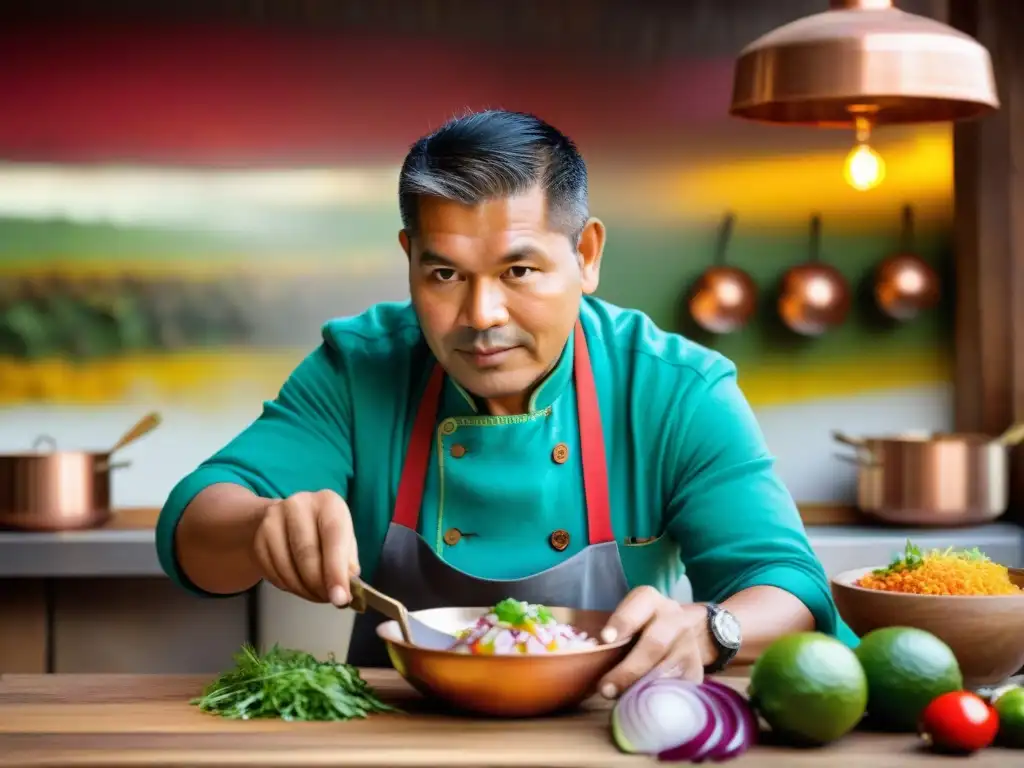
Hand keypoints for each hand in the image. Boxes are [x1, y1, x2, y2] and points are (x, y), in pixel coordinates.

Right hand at [252, 489, 359, 605]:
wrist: (288, 519)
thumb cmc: (324, 532)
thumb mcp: (344, 540)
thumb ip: (348, 562)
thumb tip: (346, 587)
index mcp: (328, 502)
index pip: (333, 538)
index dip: (336, 571)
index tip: (340, 599)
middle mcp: (299, 504)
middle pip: (307, 554)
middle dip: (319, 585)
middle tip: (328, 600)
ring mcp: (274, 519)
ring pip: (287, 566)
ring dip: (303, 590)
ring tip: (315, 594)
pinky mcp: (258, 537)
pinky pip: (271, 572)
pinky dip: (287, 586)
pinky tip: (297, 585)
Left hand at [597, 586, 714, 697]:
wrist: (685, 632)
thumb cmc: (642, 628)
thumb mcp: (630, 620)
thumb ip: (614, 637)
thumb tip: (590, 663)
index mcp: (651, 601)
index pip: (638, 606)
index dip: (622, 622)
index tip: (605, 639)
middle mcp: (674, 618)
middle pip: (654, 643)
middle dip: (628, 669)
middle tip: (606, 688)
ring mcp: (689, 645)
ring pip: (666, 669)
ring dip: (642, 688)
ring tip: (622, 701)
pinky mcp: (696, 670)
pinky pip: (677, 688)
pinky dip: (658, 699)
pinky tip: (645, 706)